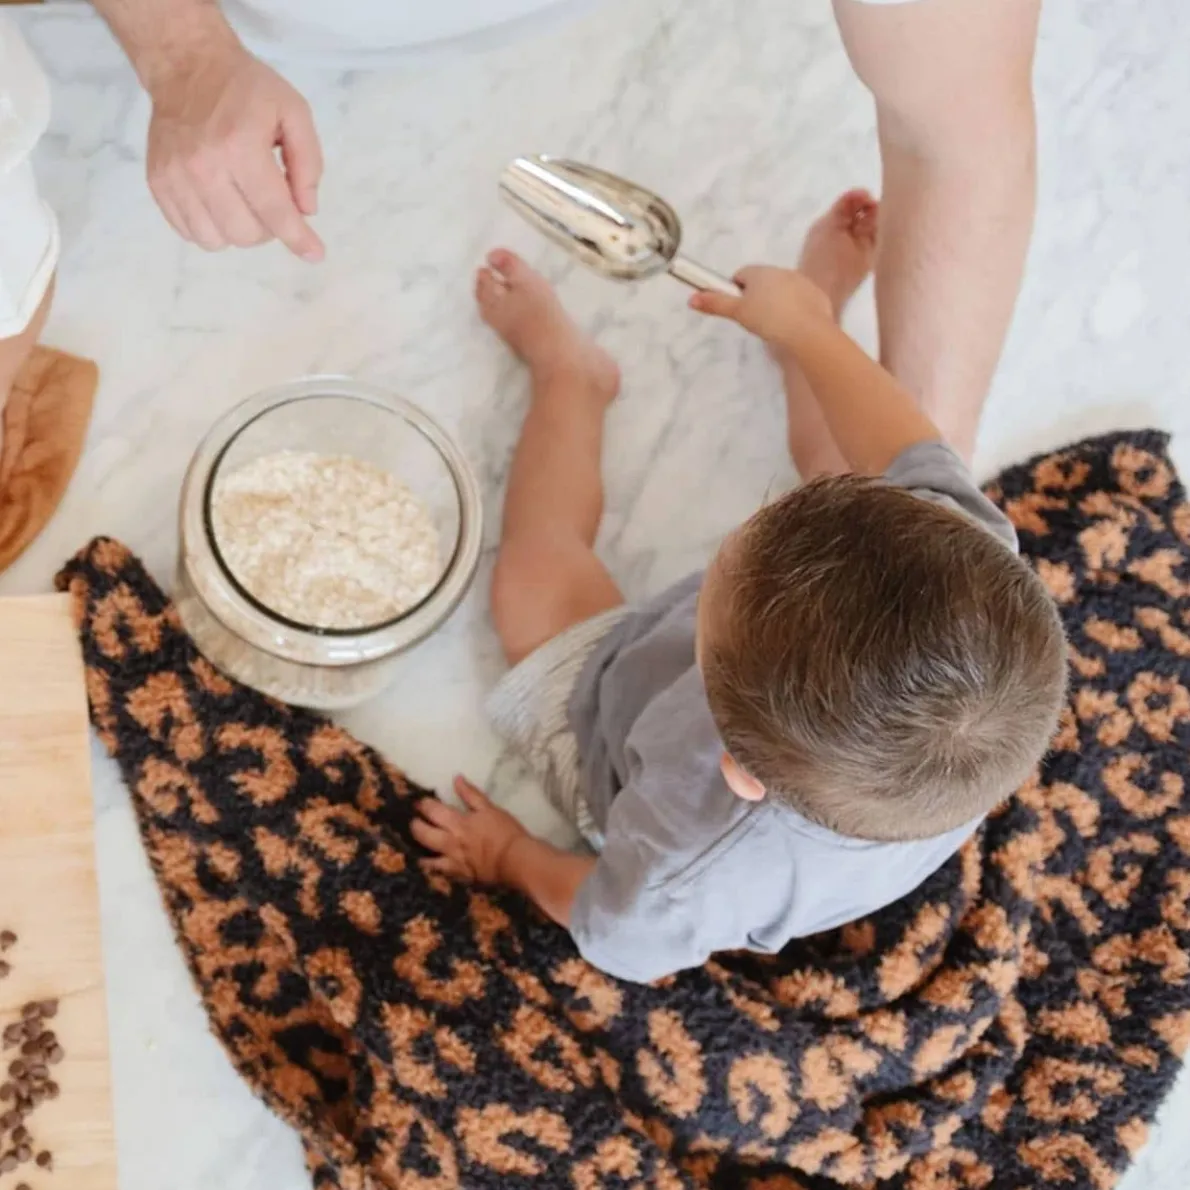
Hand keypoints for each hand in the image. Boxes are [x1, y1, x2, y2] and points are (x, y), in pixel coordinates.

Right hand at [145, 40, 324, 260]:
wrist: (187, 66)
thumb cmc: (247, 89)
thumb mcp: (293, 112)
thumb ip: (308, 163)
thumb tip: (307, 211)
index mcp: (241, 147)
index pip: (274, 211)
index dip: (298, 238)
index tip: (315, 254)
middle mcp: (204, 166)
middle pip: (245, 234)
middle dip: (268, 228)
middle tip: (270, 202)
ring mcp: (176, 177)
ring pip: (215, 241)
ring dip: (238, 231)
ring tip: (243, 202)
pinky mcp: (158, 182)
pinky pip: (189, 232)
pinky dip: (211, 228)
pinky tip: (219, 202)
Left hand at [410, 777, 527, 883]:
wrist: (516, 860)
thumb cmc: (506, 832)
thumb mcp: (490, 808)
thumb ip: (471, 794)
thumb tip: (456, 779)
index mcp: (458, 822)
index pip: (433, 810)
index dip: (423, 805)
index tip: (419, 802)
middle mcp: (450, 841)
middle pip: (423, 833)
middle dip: (415, 826)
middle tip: (414, 821)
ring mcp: (452, 860)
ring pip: (425, 857)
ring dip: (417, 850)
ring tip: (414, 847)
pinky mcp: (458, 876)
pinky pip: (439, 874)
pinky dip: (430, 870)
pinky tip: (425, 868)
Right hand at [689, 266, 832, 346]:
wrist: (807, 331)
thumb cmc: (768, 319)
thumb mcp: (738, 313)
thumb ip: (715, 304)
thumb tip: (691, 298)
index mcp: (759, 272)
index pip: (741, 275)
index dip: (736, 291)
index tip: (737, 308)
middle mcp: (780, 271)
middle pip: (762, 281)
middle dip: (757, 297)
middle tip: (755, 320)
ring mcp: (801, 282)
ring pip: (782, 290)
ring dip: (777, 302)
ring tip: (775, 326)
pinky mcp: (817, 295)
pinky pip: (801, 300)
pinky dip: (796, 309)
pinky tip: (793, 326)